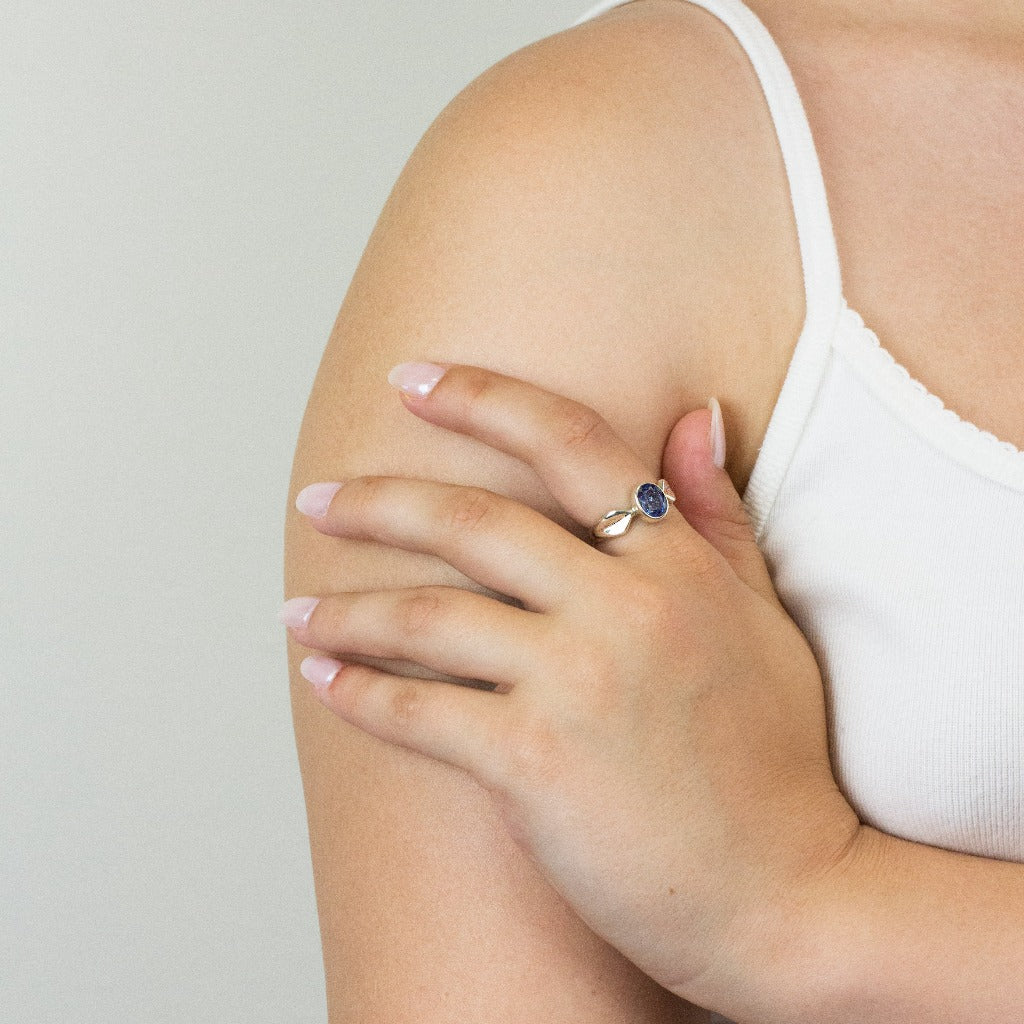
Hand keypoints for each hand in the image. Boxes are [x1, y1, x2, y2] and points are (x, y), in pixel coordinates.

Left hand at [283, 361, 860, 1010]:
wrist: (788, 895)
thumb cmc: (777, 758)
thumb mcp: (764, 617)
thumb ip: (717, 512)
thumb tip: (691, 413)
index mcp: (679, 565)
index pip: (571, 444)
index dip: (484, 397)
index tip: (414, 380)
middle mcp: (625, 609)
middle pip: (472, 524)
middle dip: (377, 502)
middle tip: (318, 500)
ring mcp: (577, 684)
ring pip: (428, 617)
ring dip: (346, 609)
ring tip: (297, 610)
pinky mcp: (534, 764)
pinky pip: (419, 712)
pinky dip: (359, 693)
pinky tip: (322, 681)